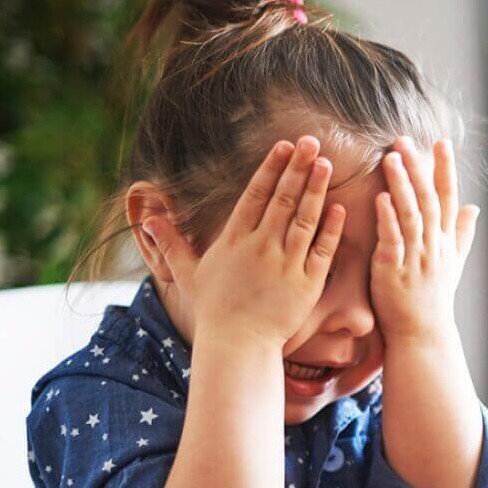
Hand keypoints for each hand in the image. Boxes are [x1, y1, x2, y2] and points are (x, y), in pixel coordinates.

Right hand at [143, 137, 345, 347]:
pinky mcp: (307, 283)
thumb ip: (172, 244)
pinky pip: (322, 250)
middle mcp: (261, 247)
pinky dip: (331, 228)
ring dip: (316, 189)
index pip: (256, 195)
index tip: (284, 146)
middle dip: (298, 168)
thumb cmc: (214, 311)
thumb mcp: (189, 274)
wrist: (237, 345)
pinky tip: (339, 207)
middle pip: (283, 199)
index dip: (271, 168)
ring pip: (304, 218)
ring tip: (327, 164)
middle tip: (312, 142)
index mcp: (234, 240)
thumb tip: (147, 219)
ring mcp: (286, 264)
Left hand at [371, 136, 479, 343]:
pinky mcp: (393, 271)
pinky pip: (393, 240)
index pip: (449, 198)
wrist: (422, 335)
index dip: (445, 169)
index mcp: (445, 241)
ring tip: (391, 158)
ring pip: (411, 215)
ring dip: (401, 185)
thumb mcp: (453, 264)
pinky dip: (387, 219)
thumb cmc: (434, 299)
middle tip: (404, 140)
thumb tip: (475, 208)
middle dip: (418, 168)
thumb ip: (461, 234)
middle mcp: (434, 246)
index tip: (442, 142)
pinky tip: (380, 198)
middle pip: (429, 199)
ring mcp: (415, 258)